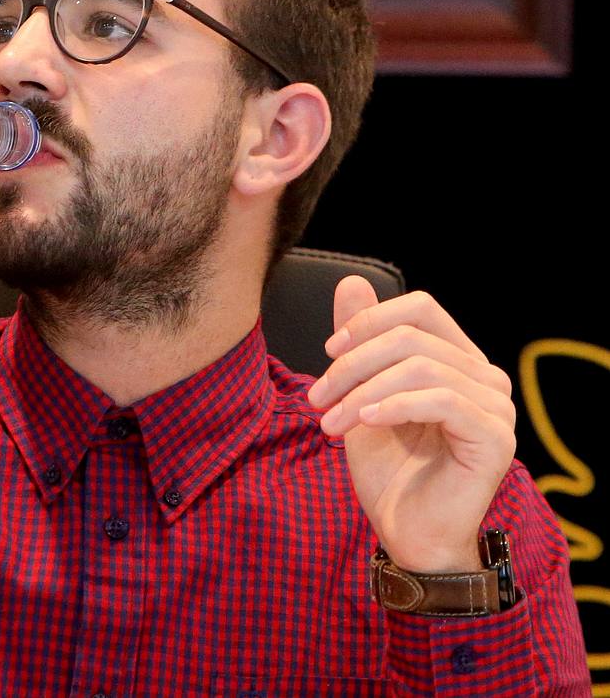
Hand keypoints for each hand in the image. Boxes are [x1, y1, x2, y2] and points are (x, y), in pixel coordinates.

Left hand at [306, 276, 516, 572]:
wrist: (406, 533)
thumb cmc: (389, 468)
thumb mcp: (361, 395)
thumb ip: (360, 342)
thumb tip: (351, 281)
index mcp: (458, 360)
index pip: (421, 308)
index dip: (370, 320)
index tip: (328, 351)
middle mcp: (485, 377)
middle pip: (412, 336)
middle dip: (353, 363)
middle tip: (317, 397)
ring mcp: (496, 407)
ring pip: (420, 366)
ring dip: (362, 391)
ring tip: (331, 422)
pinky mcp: (495, 437)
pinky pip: (440, 400)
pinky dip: (392, 405)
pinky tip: (363, 424)